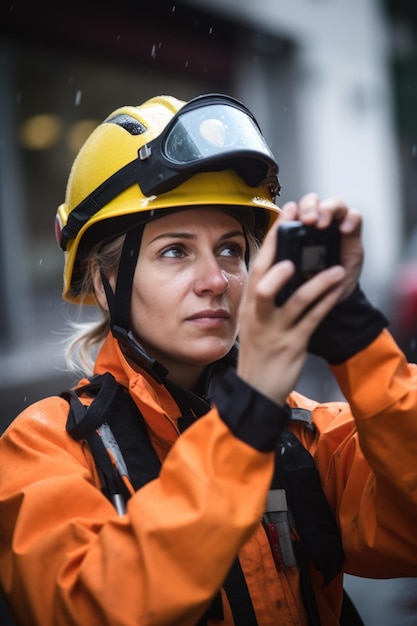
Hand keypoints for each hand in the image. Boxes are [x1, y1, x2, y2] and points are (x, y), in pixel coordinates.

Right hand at [236, 193, 360, 404]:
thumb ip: (262, 296)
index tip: (286, 215)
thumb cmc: (258, 352)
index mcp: (249, 304)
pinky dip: (327, 303)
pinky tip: (339, 291)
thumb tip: (277, 268)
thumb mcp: (253, 321)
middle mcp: (258, 314)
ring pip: (295, 299)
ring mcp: (275, 329)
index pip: (258, 266)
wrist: (256, 387)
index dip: (272, 239)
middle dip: (283, 249)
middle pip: (267, 276)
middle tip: (302, 227)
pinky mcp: (292, 344)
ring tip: (336, 269)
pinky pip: (312, 319)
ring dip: (317, 282)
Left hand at [280, 192, 362, 300]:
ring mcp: (335, 227)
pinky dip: (350, 219)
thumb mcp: (293, 273)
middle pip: (313, 202)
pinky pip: (354, 217)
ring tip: (323, 224)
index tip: (289, 220)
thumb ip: (283, 259)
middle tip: (308, 220)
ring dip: (328, 209)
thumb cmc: (308, 283)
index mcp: (296, 232)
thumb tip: (273, 247)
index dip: (290, 211)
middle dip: (309, 207)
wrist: (330, 297)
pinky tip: (344, 229)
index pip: (293, 210)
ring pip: (333, 204)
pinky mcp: (352, 233)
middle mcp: (316, 225)